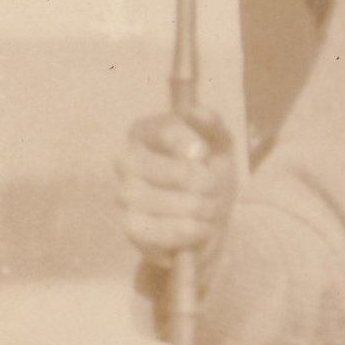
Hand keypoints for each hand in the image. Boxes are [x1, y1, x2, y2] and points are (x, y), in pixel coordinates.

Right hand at [116, 109, 236, 268]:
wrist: (208, 218)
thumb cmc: (209, 172)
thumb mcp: (219, 144)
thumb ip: (212, 124)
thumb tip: (196, 111)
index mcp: (145, 132)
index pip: (166, 130)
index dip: (191, 145)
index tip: (205, 156)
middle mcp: (126, 160)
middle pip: (166, 169)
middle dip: (202, 184)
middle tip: (216, 192)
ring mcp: (125, 194)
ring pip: (156, 201)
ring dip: (195, 209)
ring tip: (210, 211)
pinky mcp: (131, 227)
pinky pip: (151, 232)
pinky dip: (182, 233)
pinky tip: (198, 229)